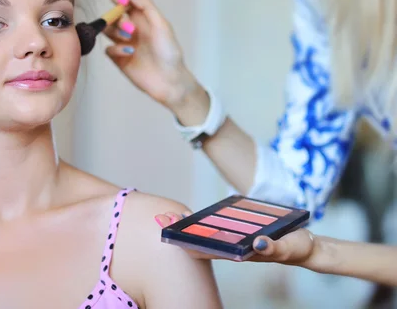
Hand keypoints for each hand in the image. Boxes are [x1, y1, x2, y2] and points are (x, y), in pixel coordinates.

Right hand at [103, 0, 206, 114]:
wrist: (169, 80)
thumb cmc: (169, 52)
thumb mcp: (162, 25)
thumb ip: (147, 7)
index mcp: (142, 18)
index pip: (124, 1)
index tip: (120, 1)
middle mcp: (131, 29)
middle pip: (114, 15)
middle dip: (119, 18)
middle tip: (131, 29)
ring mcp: (123, 44)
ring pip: (107, 30)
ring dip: (115, 31)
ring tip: (129, 39)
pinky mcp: (118, 59)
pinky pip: (108, 49)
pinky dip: (116, 49)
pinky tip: (130, 53)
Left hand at [155, 211, 317, 265]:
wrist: (306, 248)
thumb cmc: (296, 248)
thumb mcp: (287, 247)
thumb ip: (273, 247)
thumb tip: (257, 243)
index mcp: (240, 253)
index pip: (208, 250)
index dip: (188, 242)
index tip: (171, 230)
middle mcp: (235, 249)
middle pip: (202, 242)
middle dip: (182, 231)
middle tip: (163, 217)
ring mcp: (236, 242)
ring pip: (207, 235)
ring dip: (190, 226)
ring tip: (174, 214)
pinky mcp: (241, 235)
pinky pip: (218, 228)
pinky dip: (204, 222)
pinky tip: (196, 216)